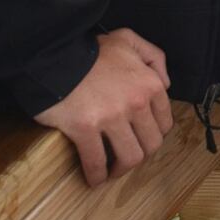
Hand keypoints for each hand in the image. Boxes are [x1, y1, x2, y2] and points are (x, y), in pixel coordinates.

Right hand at [35, 28, 172, 186]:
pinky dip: (96, 175)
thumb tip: (165, 83)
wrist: (54, 54)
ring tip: (111, 172)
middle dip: (140, 155)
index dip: (153, 135)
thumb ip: (153, 57)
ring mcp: (112, 117)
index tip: (141, 140)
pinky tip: (93, 179)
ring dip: (121, 170)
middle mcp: (136, 102)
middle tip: (126, 158)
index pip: (164, 122)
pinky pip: (96, 161)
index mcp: (149, 84)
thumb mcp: (129, 40)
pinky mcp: (85, 128)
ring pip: (129, 157)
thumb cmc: (90, 50)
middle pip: (150, 144)